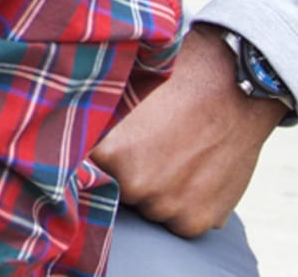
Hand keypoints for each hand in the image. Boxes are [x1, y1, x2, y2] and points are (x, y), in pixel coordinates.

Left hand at [92, 23, 285, 236]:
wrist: (235, 85)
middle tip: (146, 144)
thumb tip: (63, 118)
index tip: (100, 145)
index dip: (91, 156)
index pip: (82, 168)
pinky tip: (193, 167)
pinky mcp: (198, 221)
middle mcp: (134, 185)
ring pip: (148, 206)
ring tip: (172, 152)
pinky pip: (178, 221)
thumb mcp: (125, 88)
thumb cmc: (175, 76)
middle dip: (125, 173)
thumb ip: (97, 116)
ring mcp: (167, 207)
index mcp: (107, 152)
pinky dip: (184, 202)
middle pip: (118, 189)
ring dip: (155, 189)